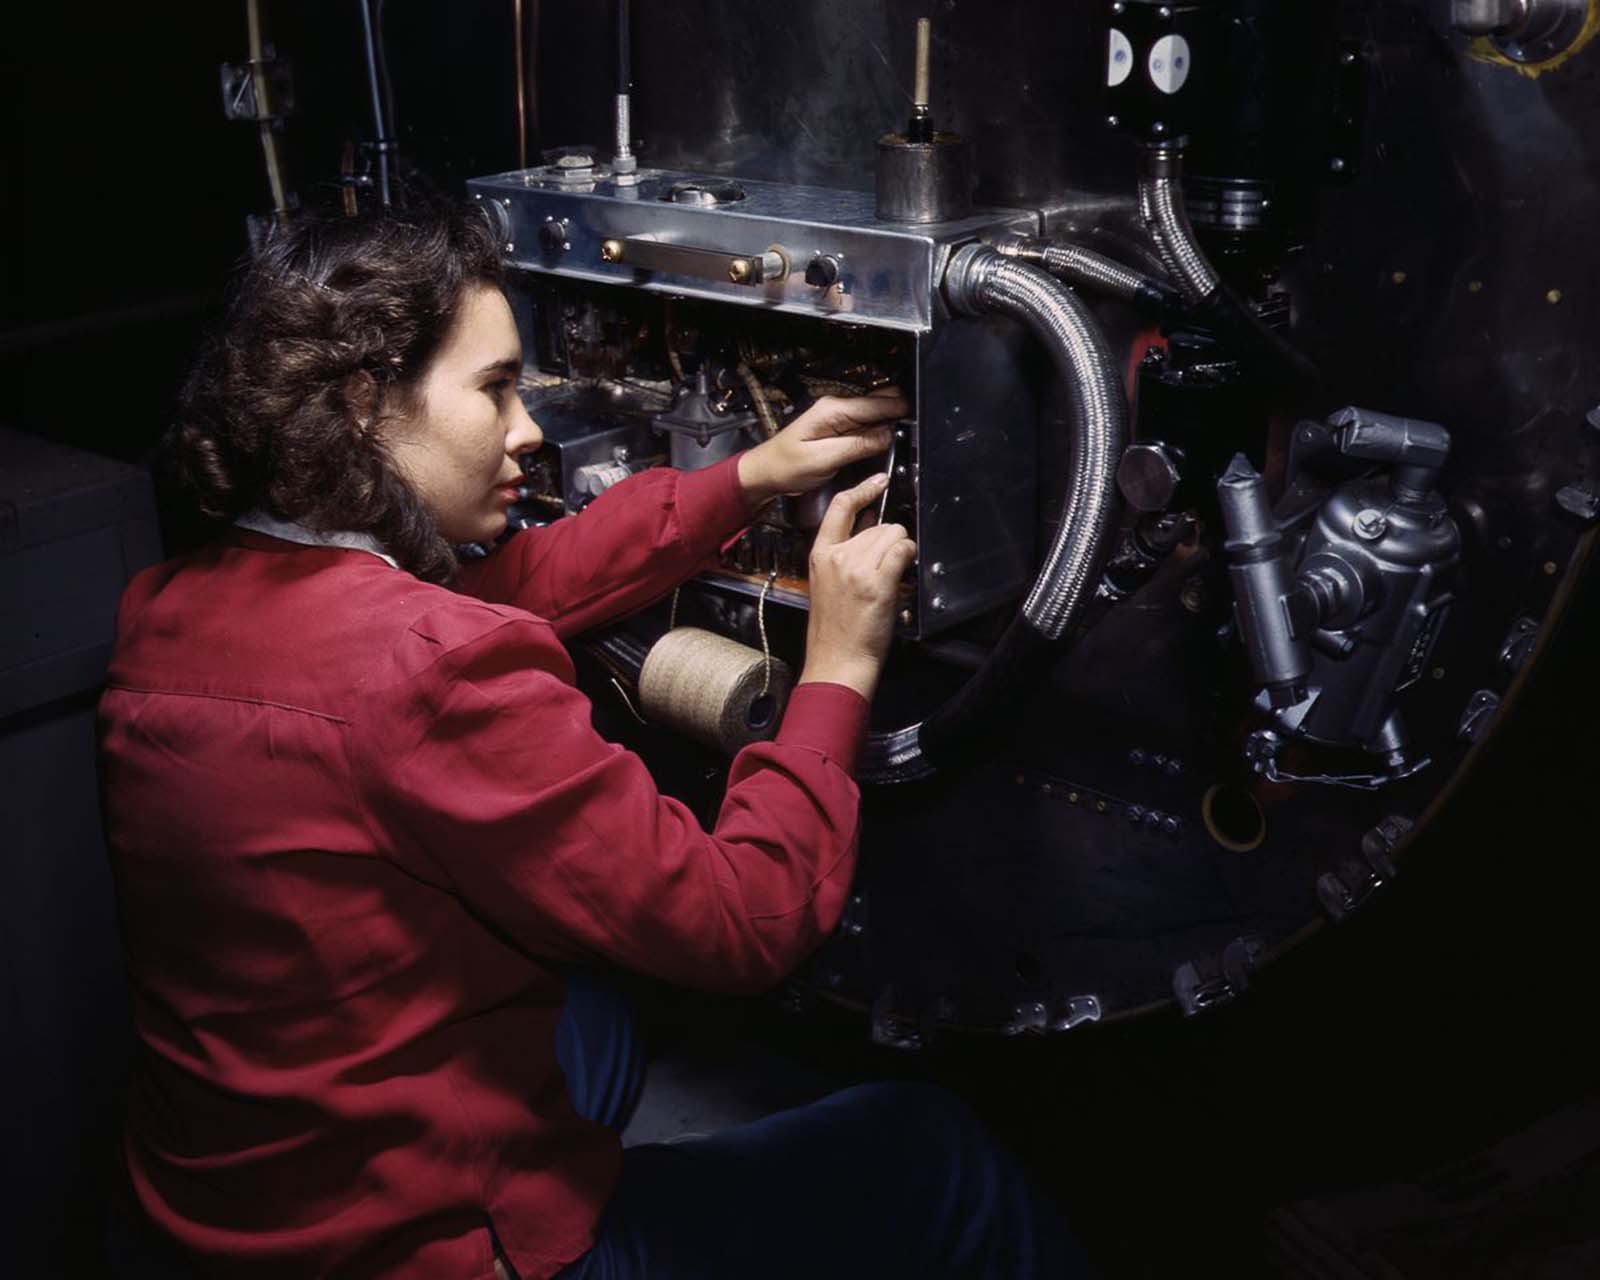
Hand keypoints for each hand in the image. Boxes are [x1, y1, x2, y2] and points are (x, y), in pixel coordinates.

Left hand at [736, 388, 908, 508]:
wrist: (766, 472)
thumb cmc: (787, 466)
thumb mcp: (823, 458)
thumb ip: (857, 445)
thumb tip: (887, 436)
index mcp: (834, 410)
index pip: (876, 404)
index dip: (899, 411)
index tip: (918, 420)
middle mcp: (838, 408)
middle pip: (879, 403)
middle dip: (898, 415)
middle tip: (915, 433)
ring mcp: (839, 417)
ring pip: (875, 414)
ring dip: (890, 424)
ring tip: (905, 438)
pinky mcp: (840, 429)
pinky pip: (867, 425)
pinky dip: (879, 432)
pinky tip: (886, 442)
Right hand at [799, 472, 917, 700]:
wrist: (837, 658)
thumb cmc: (835, 628)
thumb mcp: (827, 582)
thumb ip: (844, 552)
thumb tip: (870, 523)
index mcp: (820, 554)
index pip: (840, 507)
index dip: (862, 489)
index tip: (879, 480)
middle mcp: (837, 556)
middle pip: (878, 524)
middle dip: (889, 540)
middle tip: (886, 568)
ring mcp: (857, 567)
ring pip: (894, 534)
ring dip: (900, 550)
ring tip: (891, 576)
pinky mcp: (877, 581)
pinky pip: (903, 549)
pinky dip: (909, 556)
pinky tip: (902, 572)